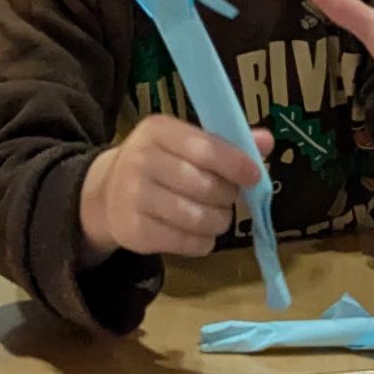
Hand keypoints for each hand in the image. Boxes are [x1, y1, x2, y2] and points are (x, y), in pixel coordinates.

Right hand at [78, 115, 274, 263]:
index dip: (235, 163)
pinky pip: (187, 243)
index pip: (205, 148)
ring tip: (214, 216)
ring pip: (199, 218)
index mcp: (157, 130)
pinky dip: (203, 242)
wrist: (106, 195)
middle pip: (205, 186)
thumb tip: (267, 140)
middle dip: (227, 196)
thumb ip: (225, 143)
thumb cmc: (157, 164)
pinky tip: (198, 233)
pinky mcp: (135, 231)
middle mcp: (142, 160)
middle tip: (226, 197)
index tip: (254, 176)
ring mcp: (134, 197)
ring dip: (218, 221)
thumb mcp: (184, 144)